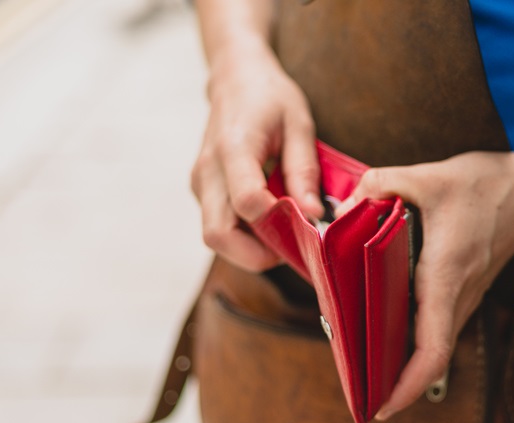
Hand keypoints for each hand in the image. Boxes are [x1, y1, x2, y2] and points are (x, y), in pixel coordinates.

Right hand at [190, 48, 322, 270]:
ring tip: (285, 235)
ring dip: (249, 249)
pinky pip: (218, 226)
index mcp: (234, 148)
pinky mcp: (201, 191)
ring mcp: (199, 183)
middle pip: (218, 234)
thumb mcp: (299, 124)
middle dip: (257, 254)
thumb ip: (304, 171)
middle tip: (293, 247)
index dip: (278, 223)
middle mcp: (208, 170)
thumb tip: (314, 215)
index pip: (247, 202)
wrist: (235, 78)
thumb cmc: (270, 97)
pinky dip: (244, 237)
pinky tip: (271, 223)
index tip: (308, 224)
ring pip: (215, 237)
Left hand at [341, 151, 513, 419]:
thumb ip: (379, 185)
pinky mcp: (463, 292)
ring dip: (402, 366)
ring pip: (433, 346)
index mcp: (445, 275)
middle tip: (358, 396)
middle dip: (395, 385)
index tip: (383, 406)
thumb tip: (347, 206)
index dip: (409, 385)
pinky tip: (381, 335)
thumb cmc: (485, 186)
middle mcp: (457, 295)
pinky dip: (411, 342)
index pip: (433, 348)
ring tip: (363, 373)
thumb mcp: (426, 176)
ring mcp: (464, 297)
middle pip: (429, 358)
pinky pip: (436, 328)